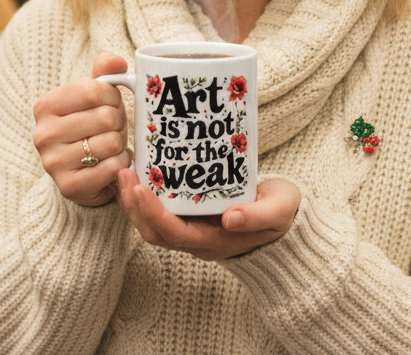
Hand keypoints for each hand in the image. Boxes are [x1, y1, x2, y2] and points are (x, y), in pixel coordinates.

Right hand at [32, 52, 131, 206]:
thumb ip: (104, 72)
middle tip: (113, 127)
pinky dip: (122, 162)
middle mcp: (43, 134)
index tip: (111, 103)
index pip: (93, 91)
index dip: (113, 96)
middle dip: (118, 120)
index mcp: (45, 106)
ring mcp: (53, 163)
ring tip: (111, 144)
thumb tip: (115, 62)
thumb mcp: (93, 95)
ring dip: (120, 142)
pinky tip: (113, 161)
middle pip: (104, 117)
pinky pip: (113, 167)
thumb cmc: (90, 124)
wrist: (83, 170)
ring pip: (111, 142)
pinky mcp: (69, 187)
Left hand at [115, 169, 299, 260]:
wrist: (287, 218)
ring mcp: (193, 227)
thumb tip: (230, 218)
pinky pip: (161, 208)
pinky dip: (147, 192)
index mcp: (214, 241)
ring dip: (135, 200)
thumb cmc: (282, 213)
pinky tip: (141, 169)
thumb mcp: (278, 211)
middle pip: (154, 231)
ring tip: (125, 170)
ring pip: (153, 222)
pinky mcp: (192, 213)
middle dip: (133, 206)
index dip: (153, 213)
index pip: (174, 233)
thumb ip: (256, 216)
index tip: (139, 188)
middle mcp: (197, 239)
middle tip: (123, 174)